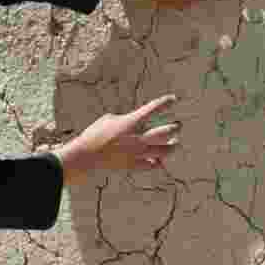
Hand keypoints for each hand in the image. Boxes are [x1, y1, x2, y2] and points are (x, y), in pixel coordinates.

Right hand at [54, 94, 180, 183]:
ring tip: (176, 143)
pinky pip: (152, 165)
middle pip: (166, 132)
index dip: (166, 102)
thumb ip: (126, 119)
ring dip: (172, 146)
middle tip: (179, 125)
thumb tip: (135, 123)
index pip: (154, 108)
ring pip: (164, 151)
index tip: (173, 99)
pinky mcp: (134, 165)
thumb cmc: (94, 134)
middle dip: (175, 128)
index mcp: (132, 122)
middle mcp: (139, 137)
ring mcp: (138, 153)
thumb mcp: (109, 119)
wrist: (86, 156)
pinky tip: (159, 160)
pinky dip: (157, 161)